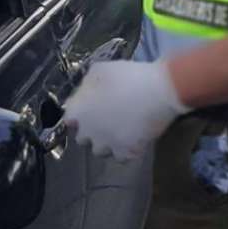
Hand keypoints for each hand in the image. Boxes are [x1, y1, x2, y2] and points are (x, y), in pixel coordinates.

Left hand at [63, 60, 186, 160]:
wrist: (159, 91)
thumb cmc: (127, 76)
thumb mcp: (99, 70)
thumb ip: (86, 86)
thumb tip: (83, 95)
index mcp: (79, 112)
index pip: (68, 120)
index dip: (77, 115)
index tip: (87, 110)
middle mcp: (89, 132)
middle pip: (82, 139)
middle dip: (89, 131)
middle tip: (103, 120)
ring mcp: (108, 145)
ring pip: (100, 151)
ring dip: (105, 143)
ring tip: (117, 131)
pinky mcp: (127, 152)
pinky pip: (120, 158)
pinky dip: (123, 151)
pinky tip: (130, 139)